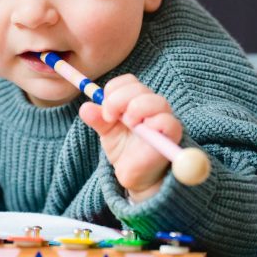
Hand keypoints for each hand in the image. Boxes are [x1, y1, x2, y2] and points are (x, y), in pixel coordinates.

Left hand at [79, 74, 182, 201]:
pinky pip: (167, 122)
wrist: (134, 175)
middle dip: (119, 100)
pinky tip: (143, 132)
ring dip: (136, 109)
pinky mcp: (172, 135)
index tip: (104, 110)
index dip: (113, 90)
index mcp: (136, 99)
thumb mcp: (106, 132)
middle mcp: (152, 105)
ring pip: (156, 101)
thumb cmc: (124, 149)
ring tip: (128, 124)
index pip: (128, 81)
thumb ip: (97, 119)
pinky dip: (154, 123)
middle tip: (110, 117)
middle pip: (139, 88)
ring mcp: (164, 118)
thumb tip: (84, 108)